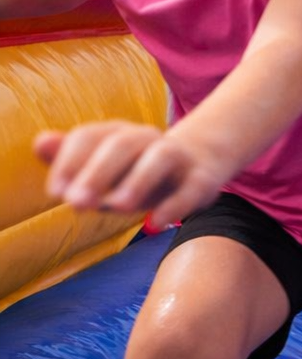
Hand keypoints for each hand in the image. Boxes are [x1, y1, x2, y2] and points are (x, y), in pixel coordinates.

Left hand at [34, 122, 226, 229]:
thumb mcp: (102, 169)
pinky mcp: (203, 178)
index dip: (68, 162)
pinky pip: (192, 188)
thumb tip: (40, 143)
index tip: (55, 193)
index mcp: (118, 134)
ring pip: (160, 158)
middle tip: (75, 203)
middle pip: (122, 144)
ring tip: (116, 207)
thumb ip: (69, 158)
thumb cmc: (139, 171)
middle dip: (97, 173)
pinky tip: (155, 223)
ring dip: (137, 180)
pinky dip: (175, 205)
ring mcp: (178, 156)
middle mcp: (148, 139)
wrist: (202, 161)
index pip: (88, 137)